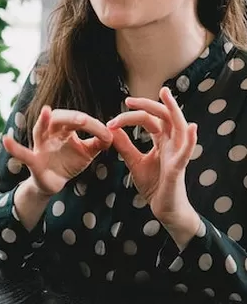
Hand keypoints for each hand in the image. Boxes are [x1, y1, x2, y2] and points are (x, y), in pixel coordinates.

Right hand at [3, 106, 112, 195]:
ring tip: (46, 112)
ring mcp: (39, 145)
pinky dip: (14, 148)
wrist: (54, 183)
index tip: (107, 134)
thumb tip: (114, 133)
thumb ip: (100, 142)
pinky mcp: (33, 160)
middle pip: (59, 118)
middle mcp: (50, 133)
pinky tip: (5, 141)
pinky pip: (22, 154)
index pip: (79, 120)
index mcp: (65, 129)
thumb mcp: (88, 152)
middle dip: (71, 118)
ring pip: (40, 130)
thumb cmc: (69, 162)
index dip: (93, 126)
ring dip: (43, 121)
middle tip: (84, 120)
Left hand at [106, 86, 200, 239]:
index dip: (131, 116)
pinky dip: (190, 140)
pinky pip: (187, 152)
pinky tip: (191, 128)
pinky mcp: (179, 168)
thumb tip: (111, 129)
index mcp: (162, 141)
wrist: (164, 208)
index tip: (112, 121)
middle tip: (129, 100)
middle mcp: (172, 144)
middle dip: (149, 105)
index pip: (149, 120)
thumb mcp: (134, 162)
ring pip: (179, 127)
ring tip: (166, 95)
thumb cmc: (154, 185)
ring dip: (173, 110)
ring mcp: (177, 154)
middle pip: (164, 117)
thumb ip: (125, 146)